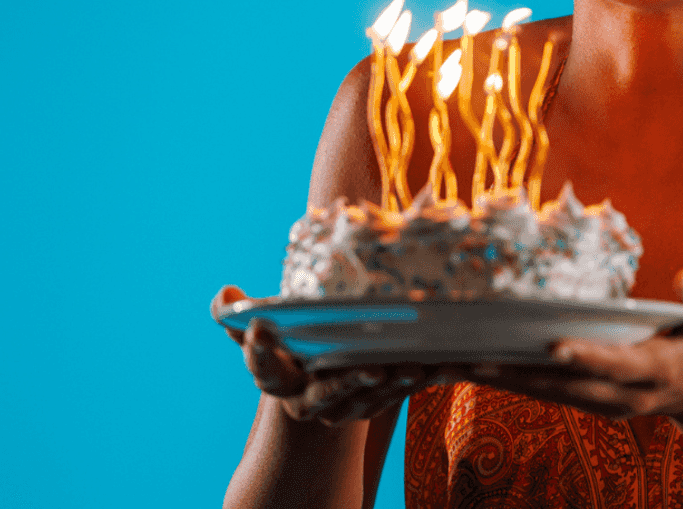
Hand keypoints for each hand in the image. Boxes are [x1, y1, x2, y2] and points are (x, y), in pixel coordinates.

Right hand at [211, 285, 459, 425]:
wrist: (316, 383)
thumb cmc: (288, 346)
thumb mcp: (261, 330)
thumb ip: (237, 316)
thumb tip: (224, 297)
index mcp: (275, 378)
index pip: (262, 367)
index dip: (260, 349)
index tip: (260, 328)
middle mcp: (308, 400)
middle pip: (326, 392)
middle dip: (348, 380)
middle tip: (370, 366)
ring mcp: (345, 404)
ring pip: (369, 398)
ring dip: (392, 385)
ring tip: (411, 367)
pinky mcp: (377, 401)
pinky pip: (399, 393)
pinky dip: (420, 380)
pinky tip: (441, 363)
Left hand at [461, 270, 682, 425]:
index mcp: (656, 369)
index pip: (617, 364)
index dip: (588, 357)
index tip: (555, 346)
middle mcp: (623, 394)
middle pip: (565, 388)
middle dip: (518, 376)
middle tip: (472, 360)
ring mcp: (603, 404)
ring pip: (547, 394)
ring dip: (502, 380)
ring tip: (454, 362)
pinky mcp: (588, 401)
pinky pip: (545, 392)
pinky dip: (511, 380)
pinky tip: (475, 364)